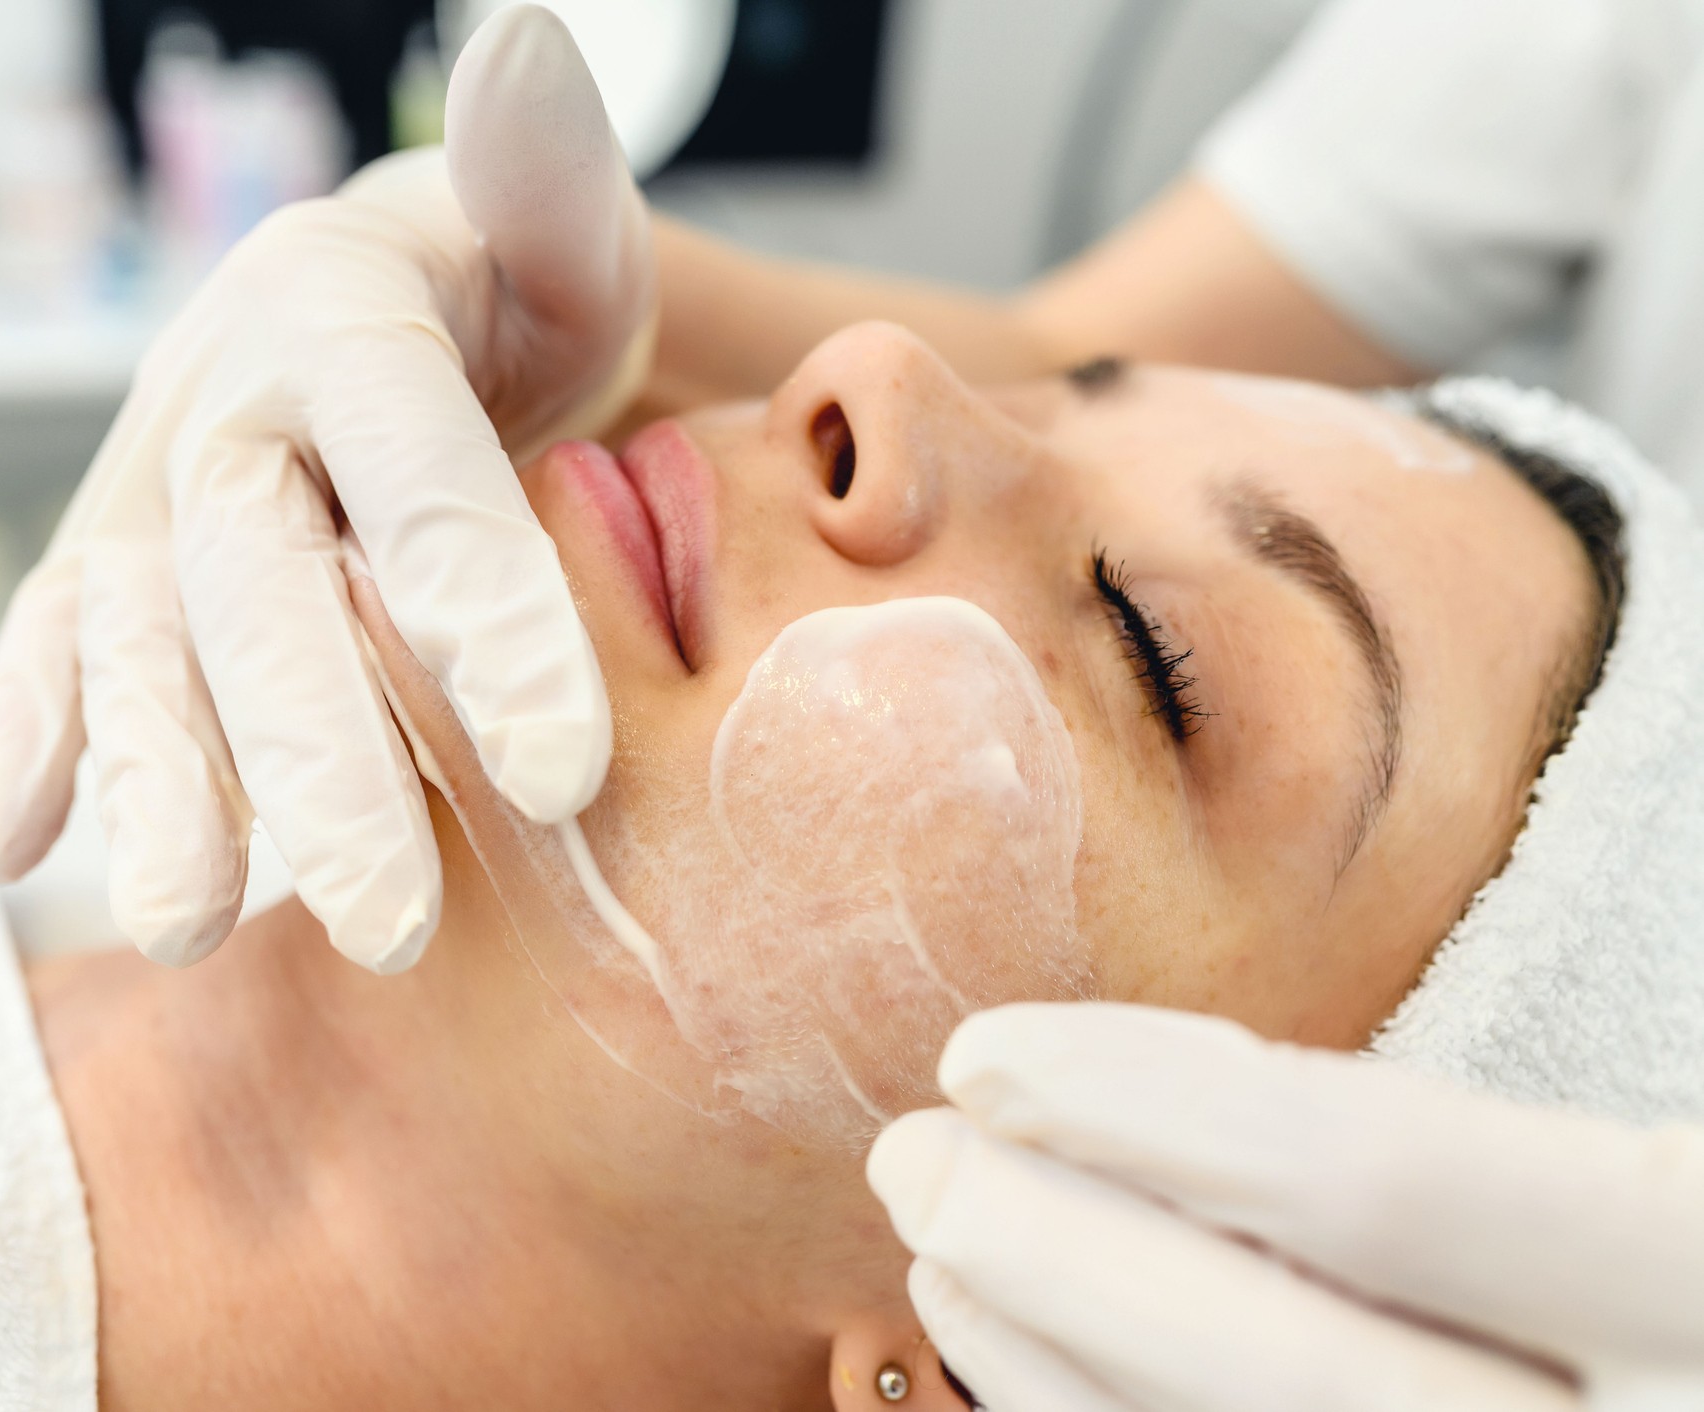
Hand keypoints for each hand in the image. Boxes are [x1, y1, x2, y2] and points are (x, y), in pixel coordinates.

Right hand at [0, 5, 653, 970]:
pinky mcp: (109, 584)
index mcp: (339, 320)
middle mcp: (222, 413)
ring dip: (158, 789)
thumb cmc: (505, 310)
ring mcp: (148, 505)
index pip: (417, 474)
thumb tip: (522, 49)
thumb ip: (543, 181)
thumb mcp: (553, 244)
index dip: (488, 617)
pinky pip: (51, 662)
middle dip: (320, 757)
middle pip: (261, 590)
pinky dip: (20, 747)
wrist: (388, 333)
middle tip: (389, 921)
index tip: (568, 772)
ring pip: (141, 651)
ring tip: (190, 928)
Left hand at [868, 1003, 1703, 1410]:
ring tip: (949, 1266)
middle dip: (1051, 1253)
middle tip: (909, 1156)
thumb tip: (1239, 1132)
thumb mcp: (1680, 1183)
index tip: (986, 1050)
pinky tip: (1048, 1397)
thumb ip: (1518, 1164)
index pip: (1395, 1178)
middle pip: (1279, 1373)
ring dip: (1060, 1385)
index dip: (1151, 1102)